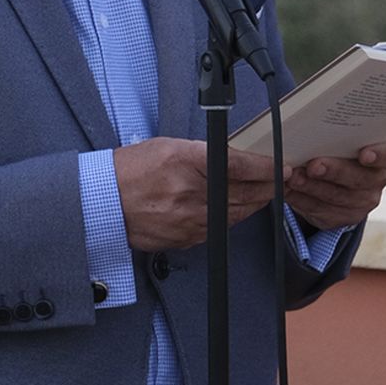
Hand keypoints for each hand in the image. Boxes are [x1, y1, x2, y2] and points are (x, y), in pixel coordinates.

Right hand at [114, 137, 280, 252]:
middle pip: (245, 193)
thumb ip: (204, 153)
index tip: (281, 168)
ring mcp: (190, 219)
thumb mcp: (169, 146)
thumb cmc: (133, 170)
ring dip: (254, 203)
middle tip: (281, 181)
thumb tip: (234, 162)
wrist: (104, 202)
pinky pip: (221, 228)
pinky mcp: (187, 238)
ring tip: (264, 193)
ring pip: (237, 213)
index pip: (240, 166)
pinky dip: (233, 218)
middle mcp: (192, 193)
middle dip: (268, 187)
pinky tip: (237, 209)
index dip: (266, 168)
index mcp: (188, 162)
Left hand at [284, 139, 385, 234]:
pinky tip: (288, 190)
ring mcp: (362, 202)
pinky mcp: (343, 218)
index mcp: (382, 155)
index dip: (379, 155)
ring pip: (337, 197)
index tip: (364, 154)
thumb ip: (332, 133)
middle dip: (334, 171)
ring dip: (312, 187)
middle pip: (360, 178)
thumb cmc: (337, 148)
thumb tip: (306, 127)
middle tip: (313, 165)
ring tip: (292, 177)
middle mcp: (376, 180)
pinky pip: (322, 211)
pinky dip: (302, 200)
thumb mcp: (340, 137)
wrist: (332, 177)